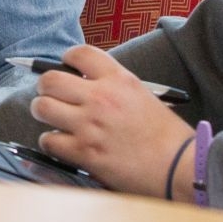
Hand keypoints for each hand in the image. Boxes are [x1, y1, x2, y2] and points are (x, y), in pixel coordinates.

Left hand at [30, 44, 195, 196]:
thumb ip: (115, 87)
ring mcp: (90, 125)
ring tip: (53, 119)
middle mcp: (101, 98)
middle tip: (51, 95)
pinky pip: (49, 140)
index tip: (65, 66)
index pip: (80, 54)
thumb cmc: (169, 137)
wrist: (180, 167)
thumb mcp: (145, 96)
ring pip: (42, 107)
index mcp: (120, 79)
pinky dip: (51, 142)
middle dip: (46, 87)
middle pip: (50, 79)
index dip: (67, 58)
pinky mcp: (84, 152)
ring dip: (44, 113)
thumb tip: (87, 86)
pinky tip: (62, 144)